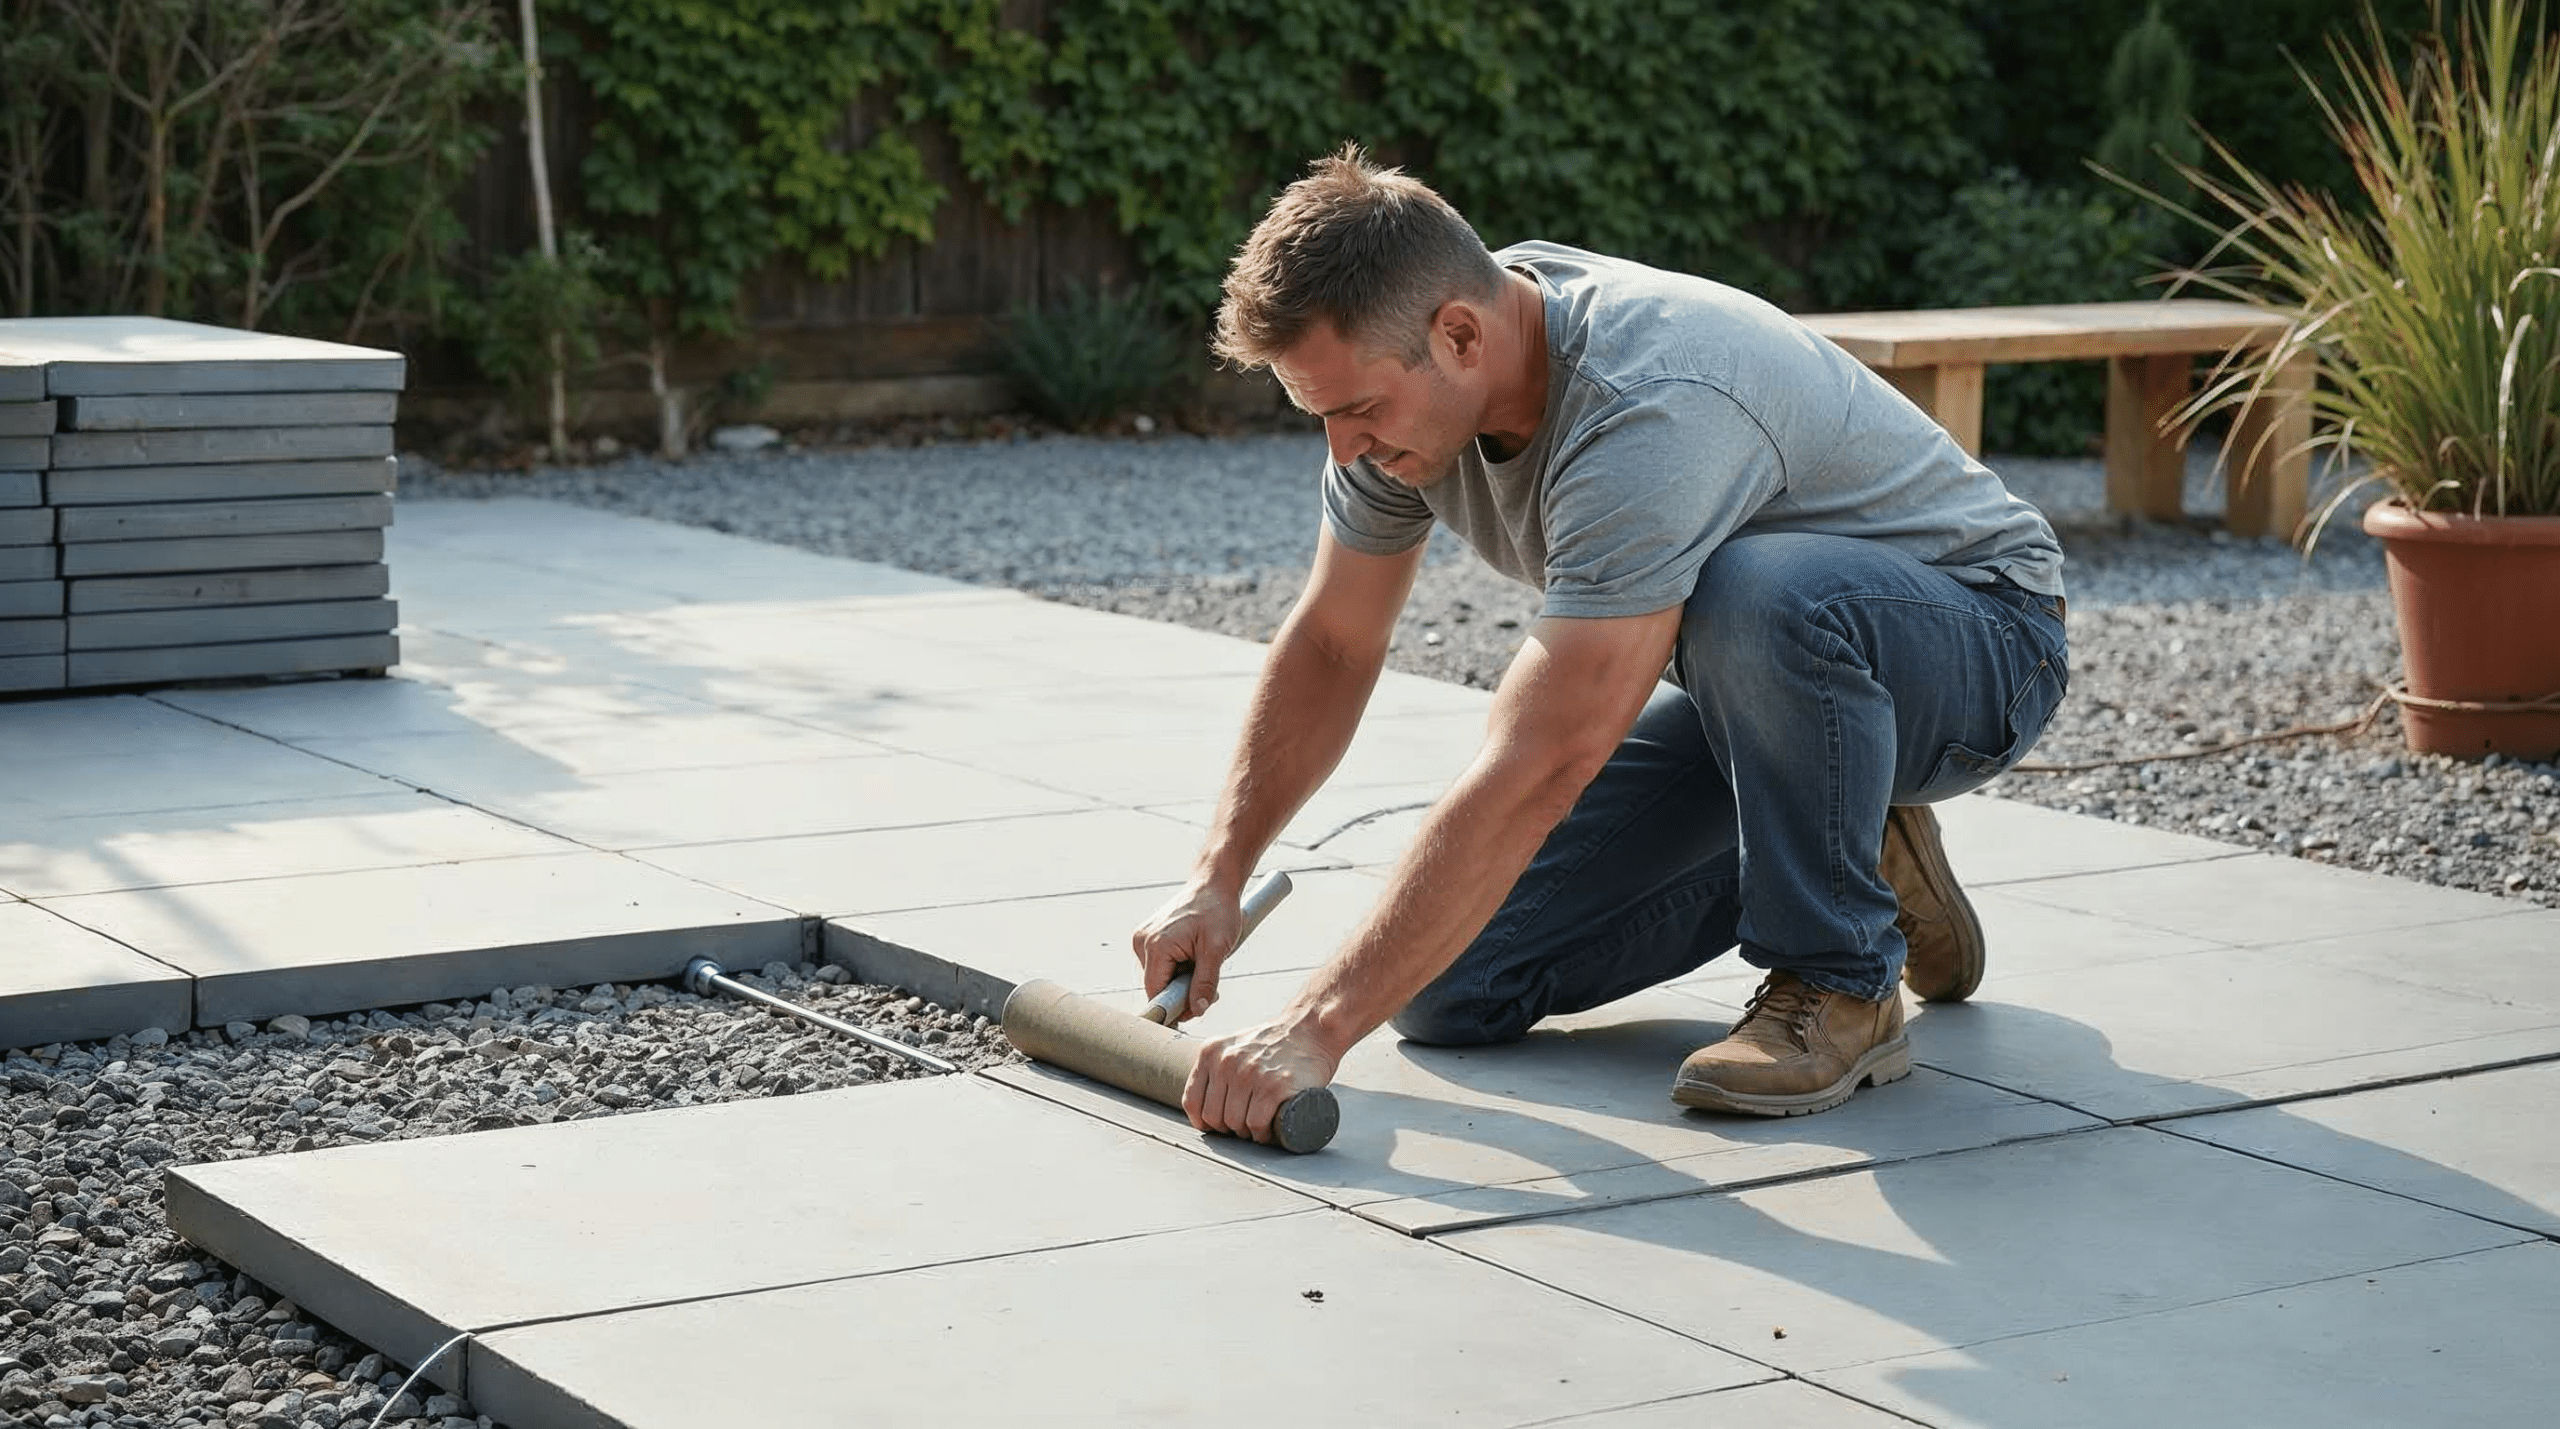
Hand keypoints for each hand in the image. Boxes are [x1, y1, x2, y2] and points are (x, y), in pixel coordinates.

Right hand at [1131, 883, 1239, 1023]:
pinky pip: (1160, 965)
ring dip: (1181, 981)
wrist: (1213, 884)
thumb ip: (1205, 982)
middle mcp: (1142, 942)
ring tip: (1203, 965)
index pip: (1155, 992)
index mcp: (1156, 945)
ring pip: (1159, 977)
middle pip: (1157, 987)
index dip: (1174, 1008)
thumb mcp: (1216, 949)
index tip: (1192, 1014)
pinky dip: (1177, 969)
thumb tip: (1196, 1010)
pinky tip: (1193, 957)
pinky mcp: (1148, 937)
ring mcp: (1143, 939)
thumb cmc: (1217, 911)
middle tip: (1210, 990)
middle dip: (1182, 993)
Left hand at [1183, 1016, 1339, 1143]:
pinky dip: (1262, 1134)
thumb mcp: (1233, 1047)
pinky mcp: (1275, 1087)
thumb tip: (1203, 1111)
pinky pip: (1257, 1123)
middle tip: (1243, 1125)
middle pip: (1214, 1116)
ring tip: (1258, 1126)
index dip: (1203, 1121)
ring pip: (1235, 1123)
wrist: (1310, 1030)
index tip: (1215, 1126)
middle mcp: (1227, 1062)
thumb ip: (1216, 1070)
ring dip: (1247, 1132)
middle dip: (1228, 1128)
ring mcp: (1251, 1074)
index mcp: (1211, 1052)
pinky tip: (1269, 1129)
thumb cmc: (1273, 1045)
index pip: (1192, 1100)